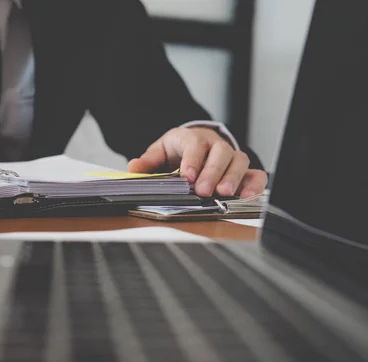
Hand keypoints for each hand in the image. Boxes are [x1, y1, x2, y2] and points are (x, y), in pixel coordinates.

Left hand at [128, 127, 267, 197]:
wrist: (196, 143)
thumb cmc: (178, 149)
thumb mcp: (160, 151)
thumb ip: (148, 161)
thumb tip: (134, 168)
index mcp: (192, 138)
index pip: (195, 145)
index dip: (192, 160)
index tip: (187, 176)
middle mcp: (215, 145)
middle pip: (220, 153)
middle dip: (212, 172)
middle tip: (203, 190)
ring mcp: (231, 157)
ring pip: (238, 161)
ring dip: (233, 177)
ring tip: (224, 193)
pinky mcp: (243, 170)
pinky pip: (255, 174)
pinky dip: (254, 184)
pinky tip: (246, 195)